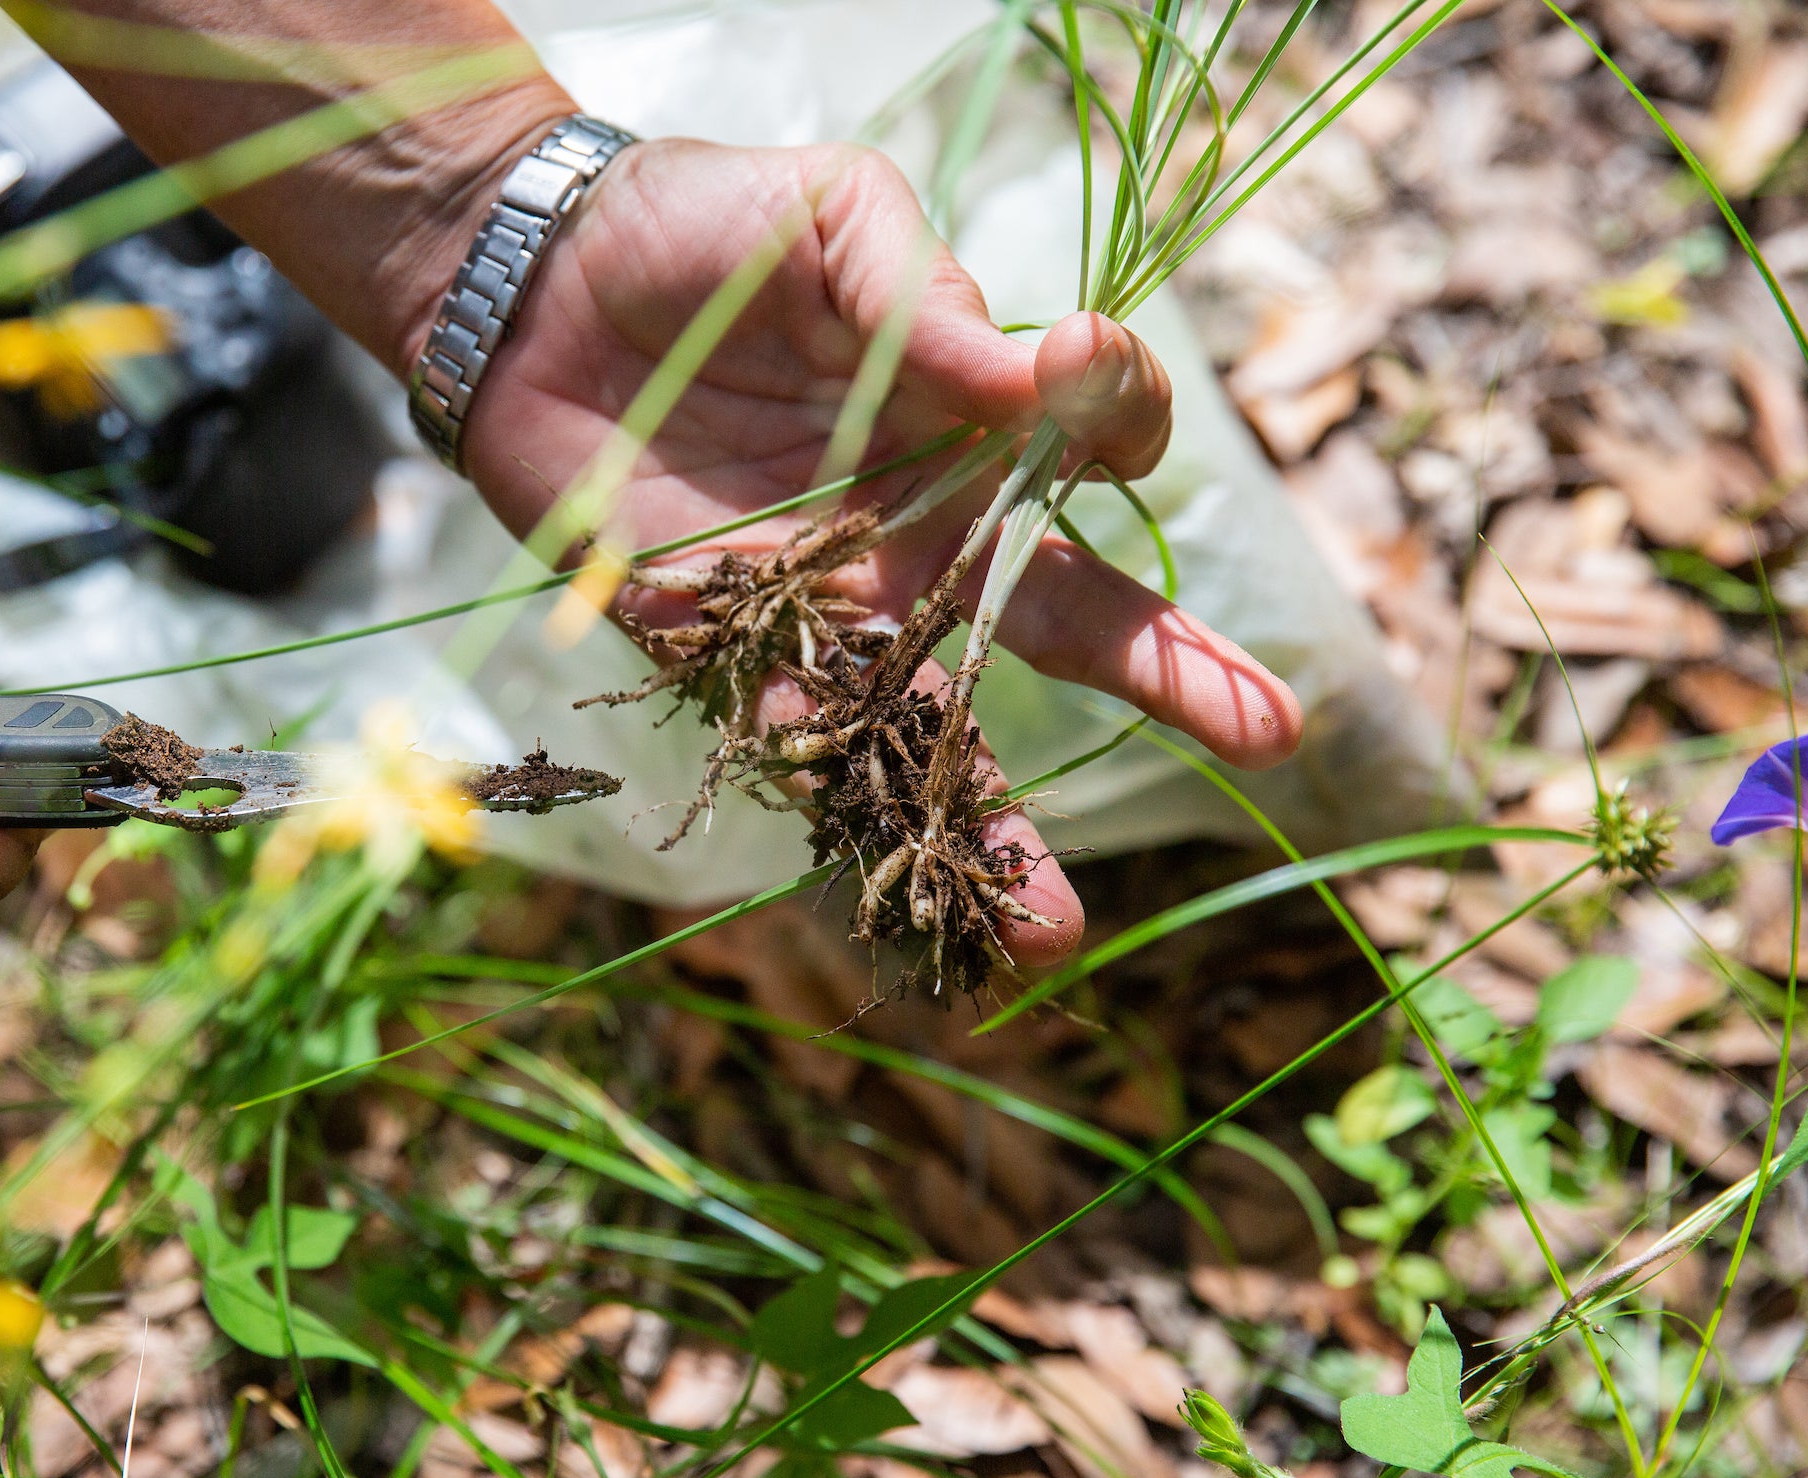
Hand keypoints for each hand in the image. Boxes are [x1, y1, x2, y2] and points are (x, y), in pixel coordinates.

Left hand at [439, 137, 1304, 965]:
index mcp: (969, 412)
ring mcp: (841, 599)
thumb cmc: (700, 231)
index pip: (1095, 440)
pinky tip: (904, 896)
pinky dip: (851, 814)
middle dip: (1170, 672)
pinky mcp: (739, 647)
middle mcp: (928, 523)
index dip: (1119, 419)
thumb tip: (1047, 374)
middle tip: (1272, 729)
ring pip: (946, 721)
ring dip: (1000, 823)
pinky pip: (808, 740)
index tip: (1091, 383)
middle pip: (1066, 610)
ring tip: (1057, 932)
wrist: (535, 291)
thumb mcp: (832, 215)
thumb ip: (930, 293)